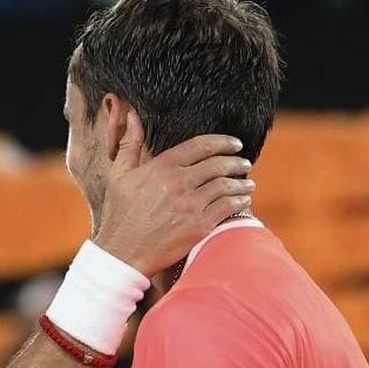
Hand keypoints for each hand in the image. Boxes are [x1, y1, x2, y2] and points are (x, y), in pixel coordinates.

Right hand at [92, 110, 253, 276]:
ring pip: (226, 185)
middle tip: (245, 163)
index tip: (234, 143)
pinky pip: (227, 207)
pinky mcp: (199, 226)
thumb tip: (133, 114)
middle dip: (236, 162)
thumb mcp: (119, 175)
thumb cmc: (119, 214)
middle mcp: (179, 183)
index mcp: (162, 167)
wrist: (123, 253)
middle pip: (218, 164)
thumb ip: (130, 143)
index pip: (201, 146)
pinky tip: (244, 200)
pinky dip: (239, 201)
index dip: (222, 142)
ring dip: (241, 182)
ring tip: (248, 182)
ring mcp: (191, 205)